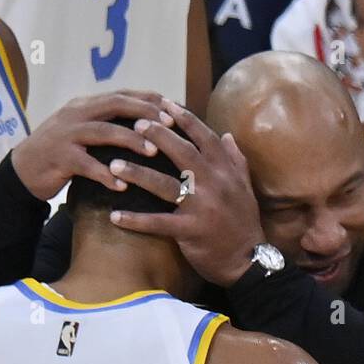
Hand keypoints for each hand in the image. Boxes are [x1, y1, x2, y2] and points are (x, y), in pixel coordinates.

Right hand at [10, 90, 172, 200]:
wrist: (23, 169)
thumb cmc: (61, 152)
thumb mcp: (84, 132)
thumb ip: (107, 124)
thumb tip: (145, 125)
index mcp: (86, 105)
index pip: (122, 95)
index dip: (148, 99)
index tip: (174, 109)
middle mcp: (77, 113)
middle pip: (115, 105)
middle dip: (144, 113)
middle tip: (169, 126)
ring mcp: (67, 134)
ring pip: (104, 132)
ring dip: (130, 141)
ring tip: (153, 153)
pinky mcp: (59, 157)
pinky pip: (86, 165)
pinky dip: (106, 174)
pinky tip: (122, 185)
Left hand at [108, 98, 265, 286]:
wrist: (249, 261)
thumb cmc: (244, 223)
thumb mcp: (245, 188)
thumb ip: (236, 160)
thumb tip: (227, 134)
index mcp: (226, 171)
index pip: (204, 137)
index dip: (184, 119)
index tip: (163, 103)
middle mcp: (214, 184)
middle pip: (182, 153)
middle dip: (158, 136)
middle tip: (135, 125)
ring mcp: (201, 208)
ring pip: (165, 185)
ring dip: (138, 174)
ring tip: (114, 165)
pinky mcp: (190, 231)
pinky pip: (158, 223)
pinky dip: (136, 220)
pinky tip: (115, 216)